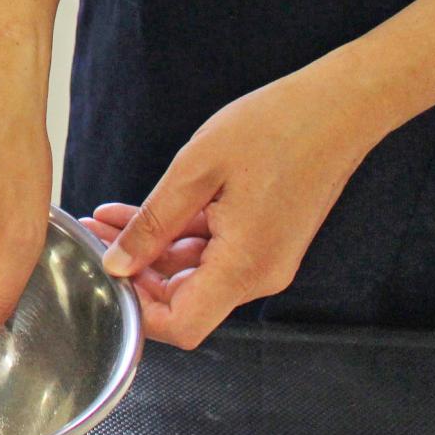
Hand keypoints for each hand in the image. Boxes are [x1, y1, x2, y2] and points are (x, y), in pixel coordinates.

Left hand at [93, 60, 390, 348]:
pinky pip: (213, 251)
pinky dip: (177, 236)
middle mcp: (260, 274)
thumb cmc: (277, 128)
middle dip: (135, 273)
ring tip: (108, 220)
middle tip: (95, 239)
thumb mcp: (196, 171)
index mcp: (245, 266)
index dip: (137, 309)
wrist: (339, 108)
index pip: (182, 325)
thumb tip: (117, 263)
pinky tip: (142, 212)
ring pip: (194, 272)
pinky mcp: (267, 241)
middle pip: (184, 300)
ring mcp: (266, 259)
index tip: (104, 276)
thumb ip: (153, 224)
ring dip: (150, 250)